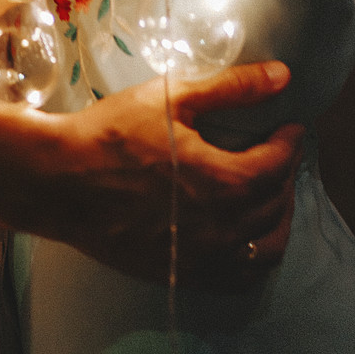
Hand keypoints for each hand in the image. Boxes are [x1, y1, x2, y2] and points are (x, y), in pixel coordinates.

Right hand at [50, 60, 302, 290]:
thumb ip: (232, 88)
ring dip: (278, 219)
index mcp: (224, 182)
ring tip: (271, 193)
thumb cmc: (115, 133)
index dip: (291, 143)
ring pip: (266, 249)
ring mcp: (204, 259)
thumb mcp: (173, 98)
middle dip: (286, 176)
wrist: (62, 182)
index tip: (292, 127)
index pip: (279, 165)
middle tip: (280, 153)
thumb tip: (282, 75)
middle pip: (277, 206)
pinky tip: (247, 235)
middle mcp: (222, 229)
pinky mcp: (182, 274)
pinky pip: (239, 278)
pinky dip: (255, 255)